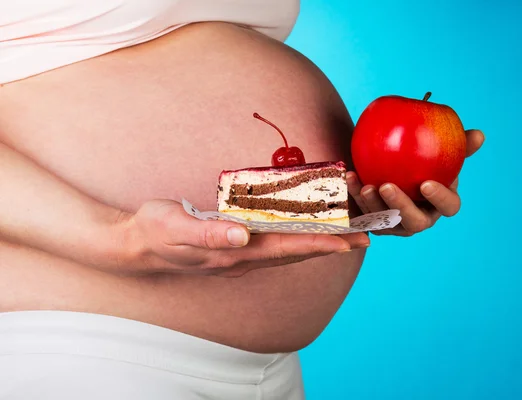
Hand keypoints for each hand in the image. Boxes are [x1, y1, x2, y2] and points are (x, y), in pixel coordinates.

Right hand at [115, 200, 369, 276]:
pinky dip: (296, 236)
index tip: (348, 241)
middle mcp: (242, 256)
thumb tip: (242, 235)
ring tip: (346, 236)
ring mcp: (239, 254)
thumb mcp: (174, 228)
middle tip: (364, 238)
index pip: (285, 248)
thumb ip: (208, 233)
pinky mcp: (235, 247)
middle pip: (294, 251)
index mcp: (233, 252)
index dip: (318, 244)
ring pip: (287, 249)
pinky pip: (274, 243)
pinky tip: (306, 231)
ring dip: (318, 241)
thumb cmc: (155, 232)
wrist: (136, 245)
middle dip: (330, 245)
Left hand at [347, 129, 484, 236]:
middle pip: (415, 221)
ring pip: (386, 221)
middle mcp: (420, 218)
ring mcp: (396, 225)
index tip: (426, 183)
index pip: (448, 207)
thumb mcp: (438, 150)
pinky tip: (350, 177)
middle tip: (386, 186)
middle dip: (400, 206)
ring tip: (365, 184)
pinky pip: (364, 213)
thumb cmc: (420, 160)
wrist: (390, 167)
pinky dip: (356, 196)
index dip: (439, 198)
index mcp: (440, 203)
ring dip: (373, 204)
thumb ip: (457, 144)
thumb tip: (478, 134)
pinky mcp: (375, 223)